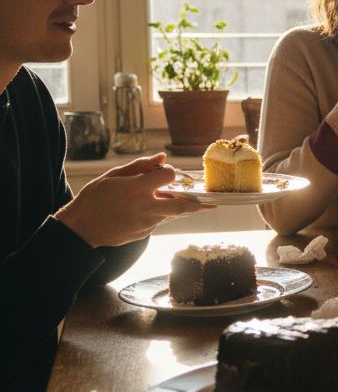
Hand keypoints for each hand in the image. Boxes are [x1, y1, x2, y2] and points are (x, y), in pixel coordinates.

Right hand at [54, 153, 207, 247]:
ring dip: (180, 208)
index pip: (169, 177)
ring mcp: (147, 223)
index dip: (172, 173)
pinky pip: (160, 222)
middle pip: (184, 205)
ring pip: (174, 215)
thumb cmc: (95, 198)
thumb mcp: (113, 176)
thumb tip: (162, 158)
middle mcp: (146, 207)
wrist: (81, 228)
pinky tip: (155, 209)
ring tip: (187, 202)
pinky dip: (162, 215)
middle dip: (197, 202)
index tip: (168, 173)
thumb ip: (140, 166)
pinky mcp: (145, 233)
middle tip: (202, 199)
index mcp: (137, 189)